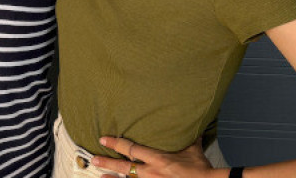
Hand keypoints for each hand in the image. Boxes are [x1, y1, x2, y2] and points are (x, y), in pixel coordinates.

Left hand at [90, 137, 214, 177]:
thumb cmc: (200, 169)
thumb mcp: (192, 150)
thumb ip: (186, 137)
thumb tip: (190, 123)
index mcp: (158, 158)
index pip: (132, 149)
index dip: (116, 144)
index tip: (104, 139)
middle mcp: (152, 172)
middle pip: (125, 167)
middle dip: (108, 162)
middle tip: (94, 158)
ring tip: (99, 175)